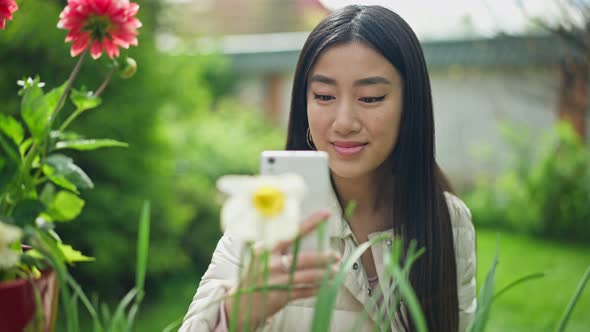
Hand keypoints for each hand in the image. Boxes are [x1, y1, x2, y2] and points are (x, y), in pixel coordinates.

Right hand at [224, 210, 339, 330]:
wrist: (239, 304)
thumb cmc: (254, 276)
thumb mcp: (260, 258)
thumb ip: (277, 248)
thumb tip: (301, 234)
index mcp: (267, 249)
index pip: (291, 233)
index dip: (310, 223)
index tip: (326, 214)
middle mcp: (271, 264)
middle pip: (303, 258)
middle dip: (323, 257)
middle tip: (336, 255)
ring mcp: (275, 281)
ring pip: (306, 276)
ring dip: (324, 274)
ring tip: (336, 272)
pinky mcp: (279, 297)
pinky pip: (303, 292)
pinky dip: (316, 289)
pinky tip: (326, 287)